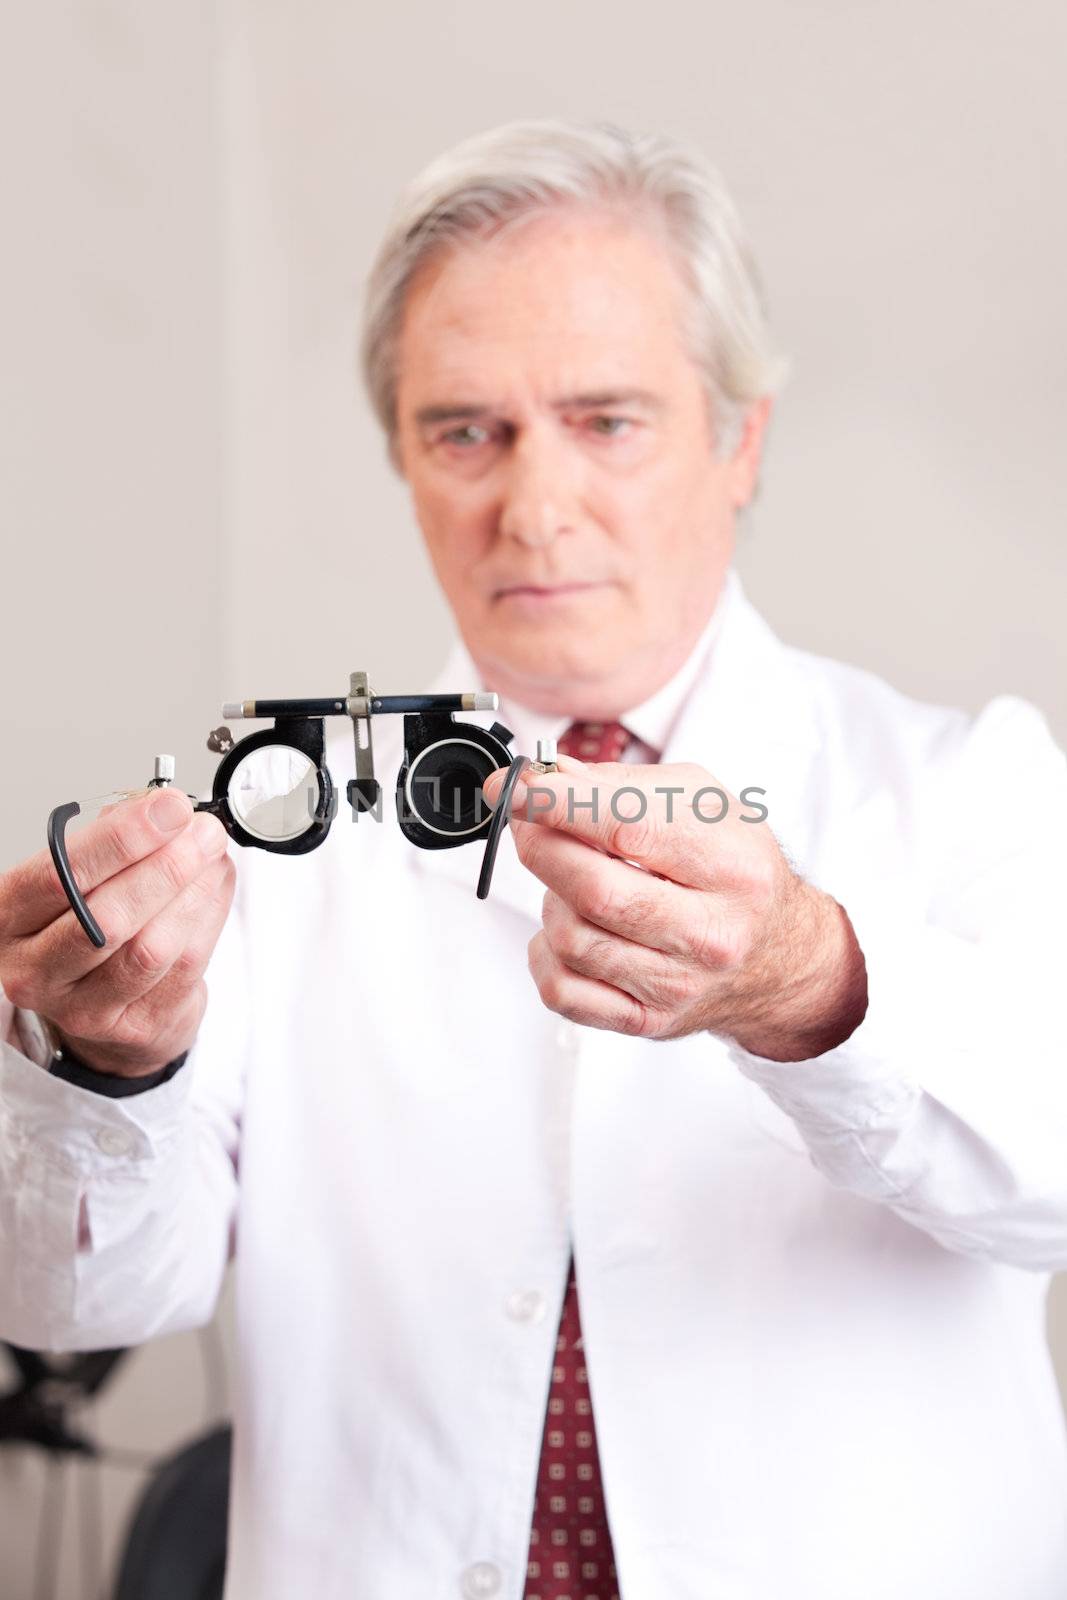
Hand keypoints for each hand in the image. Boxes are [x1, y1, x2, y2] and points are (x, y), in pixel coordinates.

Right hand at [0, 789, 233, 1075]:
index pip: (59, 875)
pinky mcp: (133, 1027)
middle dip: (164, 866)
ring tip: (211, 855)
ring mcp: (82, 1008)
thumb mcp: (83, 877)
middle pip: (104, 918)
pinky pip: (184, 968)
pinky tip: (213, 887)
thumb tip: (163, 808)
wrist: (109, 1003)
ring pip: (149, 948)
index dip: (120, 839)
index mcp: (9, 918)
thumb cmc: (90, 925)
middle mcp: (34, 970)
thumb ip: (114, 842)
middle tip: (201, 831)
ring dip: (192, 891)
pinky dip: (208, 917)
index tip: (168, 807)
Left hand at [482, 756, 867, 1060]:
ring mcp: (678, 984)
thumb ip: (624, 786)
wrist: (778, 957)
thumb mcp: (704, 804)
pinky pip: (562, 989)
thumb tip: (547, 778)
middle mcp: (711, 932)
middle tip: (528, 821)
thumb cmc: (735, 872)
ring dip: (552, 896)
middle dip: (542, 845)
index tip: (516, 786)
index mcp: (732, 865)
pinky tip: (571, 928)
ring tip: (575, 879)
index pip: (629, 826)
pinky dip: (547, 952)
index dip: (558, 803)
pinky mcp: (647, 1020)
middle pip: (594, 891)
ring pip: (570, 937)